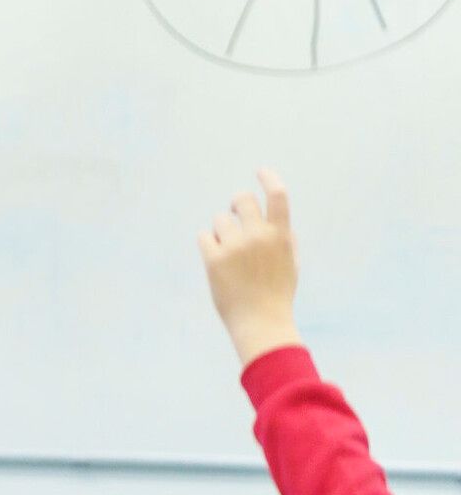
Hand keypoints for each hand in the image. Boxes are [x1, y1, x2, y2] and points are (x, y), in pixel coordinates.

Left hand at [198, 169, 301, 364]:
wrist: (260, 322)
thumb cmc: (276, 294)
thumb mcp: (291, 265)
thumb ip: (285, 240)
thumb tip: (276, 220)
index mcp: (282, 236)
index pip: (278, 196)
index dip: (269, 179)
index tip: (260, 172)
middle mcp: (259, 236)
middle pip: (241, 199)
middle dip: (237, 205)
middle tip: (236, 217)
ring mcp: (236, 247)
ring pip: (220, 220)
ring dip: (222, 232)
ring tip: (230, 255)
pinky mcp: (214, 259)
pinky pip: (204, 236)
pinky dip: (208, 246)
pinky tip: (217, 262)